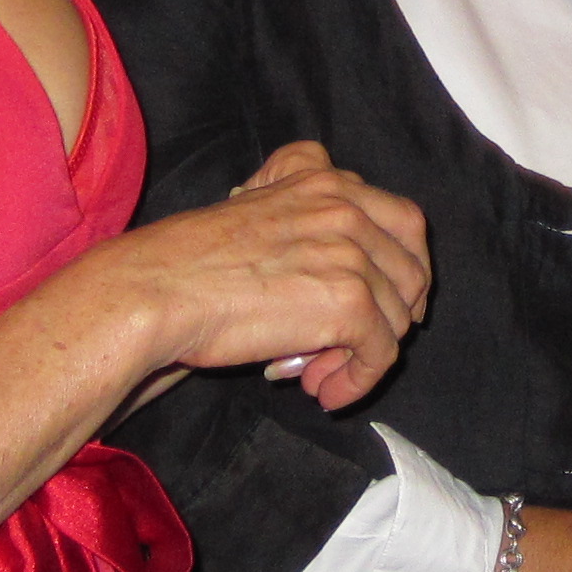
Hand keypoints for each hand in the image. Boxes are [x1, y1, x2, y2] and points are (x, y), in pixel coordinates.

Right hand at [111, 141, 429, 410]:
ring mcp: (351, 252)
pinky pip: (380, 353)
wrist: (159, 290)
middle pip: (412, 266)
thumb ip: (303, 225)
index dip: (402, 265)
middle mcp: (345, 206)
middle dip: (394, 313)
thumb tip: (335, 285)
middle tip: (357, 345)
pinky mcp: (350, 301)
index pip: (401, 218)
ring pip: (397, 316)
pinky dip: (358, 381)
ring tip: (317, 374)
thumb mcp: (254, 210)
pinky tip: (323, 393)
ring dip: (362, 354)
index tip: (385, 297)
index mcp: (322, 178)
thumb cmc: (188, 262)